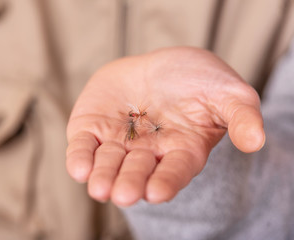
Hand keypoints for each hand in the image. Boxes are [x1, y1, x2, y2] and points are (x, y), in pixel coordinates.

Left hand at [66, 47, 264, 206]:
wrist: (159, 66)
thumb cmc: (197, 80)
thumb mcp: (227, 92)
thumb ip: (241, 115)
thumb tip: (256, 140)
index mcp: (180, 152)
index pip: (173, 172)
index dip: (166, 182)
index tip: (156, 192)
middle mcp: (147, 154)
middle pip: (138, 172)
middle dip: (130, 183)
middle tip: (124, 194)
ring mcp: (118, 144)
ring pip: (108, 164)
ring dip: (102, 176)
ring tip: (99, 188)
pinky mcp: (93, 130)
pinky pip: (84, 148)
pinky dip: (80, 158)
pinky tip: (79, 168)